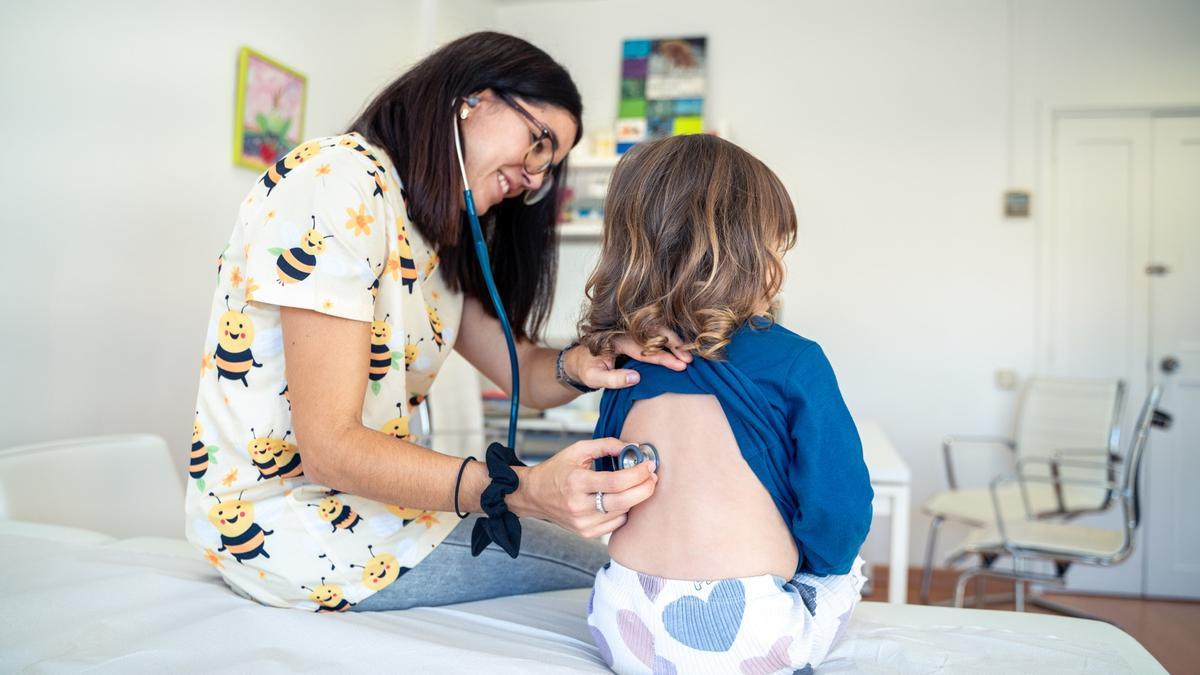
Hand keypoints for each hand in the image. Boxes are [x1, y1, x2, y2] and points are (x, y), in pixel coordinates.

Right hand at [511, 437, 657, 537]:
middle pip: (623, 501)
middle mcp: (579, 505)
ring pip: (622, 513)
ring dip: (635, 498)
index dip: (637, 473)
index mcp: (576, 482)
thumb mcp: (577, 450)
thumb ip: (606, 445)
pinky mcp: (586, 532)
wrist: (534, 495)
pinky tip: (621, 499)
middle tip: (653, 477)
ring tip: (636, 485)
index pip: (615, 481)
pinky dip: (624, 511)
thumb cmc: (557, 470)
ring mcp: (582, 523)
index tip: (649, 465)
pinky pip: (616, 524)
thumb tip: (632, 447)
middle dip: (645, 488)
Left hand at [568, 328, 692, 389]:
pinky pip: (652, 335)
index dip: (664, 357)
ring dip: (672, 342)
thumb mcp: (595, 378)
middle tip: (689, 359)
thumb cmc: (586, 370)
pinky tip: (678, 349)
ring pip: (655, 332)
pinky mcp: (632, 336)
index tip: (680, 365)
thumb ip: (614, 379)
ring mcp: (629, 332)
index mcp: (615, 340)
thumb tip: (637, 378)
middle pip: (654, 334)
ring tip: (687, 354)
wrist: (578, 360)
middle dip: (673, 345)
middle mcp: (624, 332)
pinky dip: (666, 340)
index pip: (645, 349)